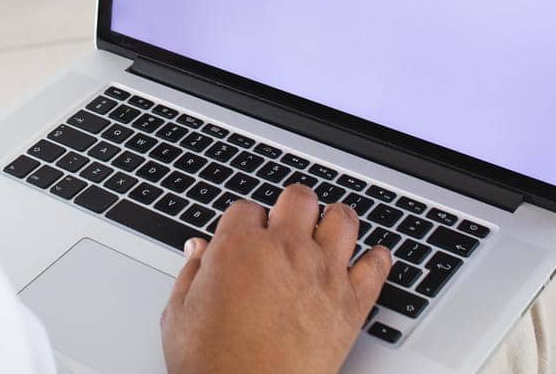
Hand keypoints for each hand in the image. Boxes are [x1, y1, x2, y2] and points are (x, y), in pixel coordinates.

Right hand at [162, 185, 392, 373]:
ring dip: (334, 220)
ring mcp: (322, 275)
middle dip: (291, 207)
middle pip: (299, 199)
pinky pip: (376, 267)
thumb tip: (198, 250)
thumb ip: (191, 274)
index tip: (245, 236)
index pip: (246, 208)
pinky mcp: (350, 305)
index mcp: (238, 247)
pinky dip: (376, 260)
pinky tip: (371, 259)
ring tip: (329, 229)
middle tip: (288, 222)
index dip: (244, 222)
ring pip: (342, 219)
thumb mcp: (179, 315)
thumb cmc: (211, 366)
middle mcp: (285, 251)